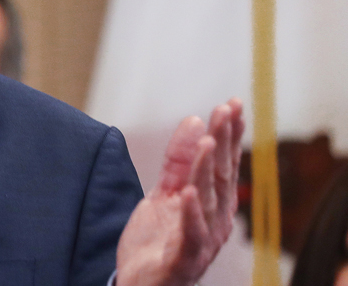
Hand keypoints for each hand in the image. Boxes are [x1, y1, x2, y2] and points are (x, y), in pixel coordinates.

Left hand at [115, 98, 243, 285]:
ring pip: (207, 200)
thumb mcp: (165, 192)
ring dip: (207, 169)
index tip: (232, 105)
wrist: (141, 283)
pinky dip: (190, 214)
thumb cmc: (158, 239)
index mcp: (211, 203)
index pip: (223, 163)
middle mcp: (213, 220)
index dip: (229, 135)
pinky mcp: (182, 259)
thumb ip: (179, 160)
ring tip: (208, 141)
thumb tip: (194, 120)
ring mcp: (201, 240)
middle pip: (220, 175)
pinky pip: (189, 235)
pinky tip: (188, 193)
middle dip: (224, 141)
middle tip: (227, 109)